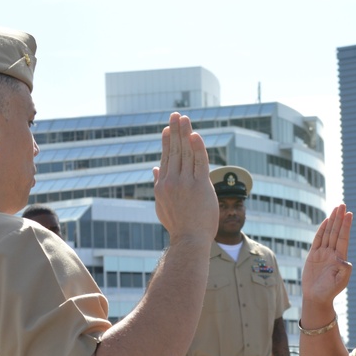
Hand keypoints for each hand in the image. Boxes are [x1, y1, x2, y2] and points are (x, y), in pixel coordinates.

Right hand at [153, 112, 217, 242]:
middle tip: (176, 115)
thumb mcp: (163, 205)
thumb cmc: (178, 226)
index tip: (168, 128)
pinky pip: (199, 162)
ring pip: (185, 153)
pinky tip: (195, 135)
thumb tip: (155, 169)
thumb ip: (159, 185)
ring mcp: (185, 183)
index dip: (167, 142)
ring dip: (185, 133)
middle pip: (174, 151)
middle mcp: (171, 181)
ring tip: (185, 118)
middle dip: (175, 131)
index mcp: (162, 186)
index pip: (165, 158)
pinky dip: (197, 148)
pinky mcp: (200, 186)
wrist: (189, 240)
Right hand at [302, 204, 352, 306]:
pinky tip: (326, 221)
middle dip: (340, 218)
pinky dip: (322, 230)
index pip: (343, 238)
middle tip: (343, 205)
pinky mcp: (314, 255)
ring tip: (336, 209)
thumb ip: (344, 271)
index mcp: (340, 258)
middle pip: (337, 232)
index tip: (349, 214)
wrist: (316, 297)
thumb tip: (344, 260)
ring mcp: (323, 253)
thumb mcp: (340, 282)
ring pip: (328, 233)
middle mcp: (332, 253)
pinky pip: (318, 240)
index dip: (346, 226)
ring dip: (332, 221)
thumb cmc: (330, 291)